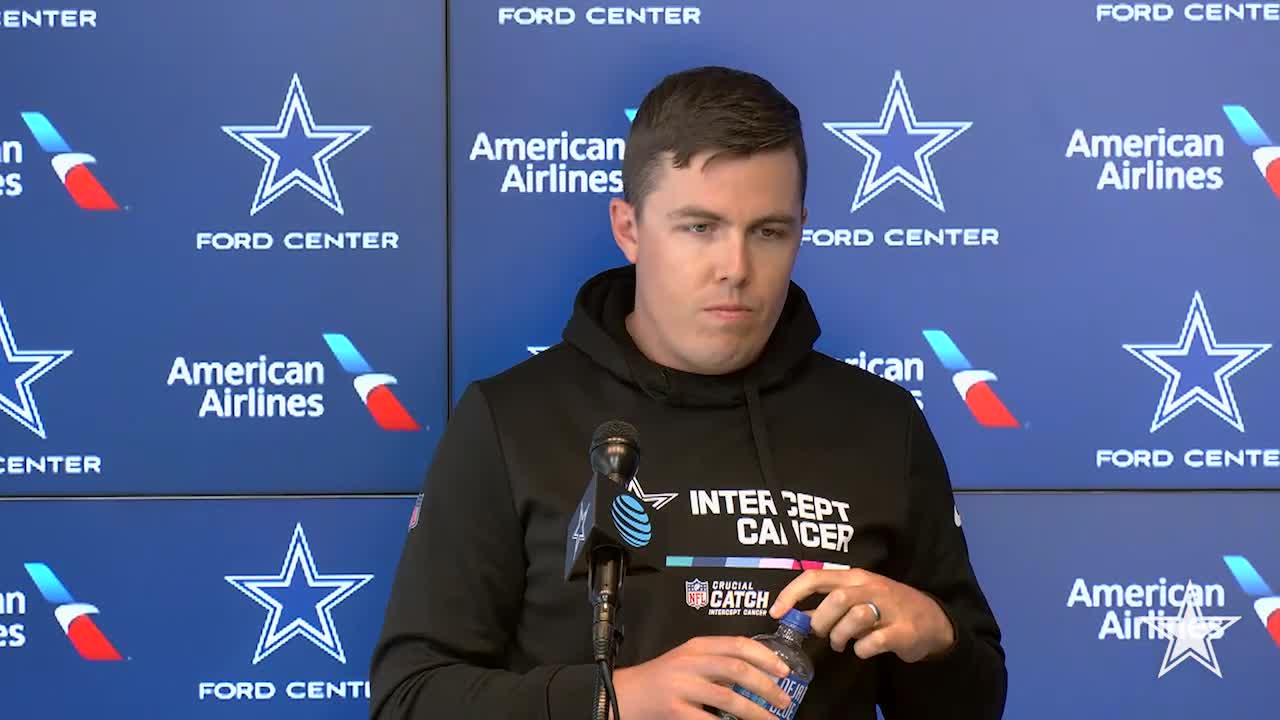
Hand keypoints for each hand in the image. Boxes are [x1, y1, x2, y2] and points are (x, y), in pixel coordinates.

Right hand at [613, 635, 793, 719]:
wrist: (623, 694)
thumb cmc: (658, 679)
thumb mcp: (686, 660)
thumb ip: (716, 662)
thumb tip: (756, 672)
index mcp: (696, 646)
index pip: (738, 644)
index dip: (765, 656)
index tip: (783, 669)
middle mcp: (690, 662)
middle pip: (738, 669)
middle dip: (767, 685)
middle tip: (783, 699)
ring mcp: (681, 686)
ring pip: (729, 697)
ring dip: (756, 712)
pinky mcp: (674, 710)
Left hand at [769, 569, 955, 662]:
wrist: (932, 619)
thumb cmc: (887, 606)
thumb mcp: (858, 596)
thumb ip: (828, 602)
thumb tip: (794, 612)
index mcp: (855, 576)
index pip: (815, 577)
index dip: (791, 594)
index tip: (775, 612)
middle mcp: (871, 587)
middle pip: (836, 599)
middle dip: (821, 621)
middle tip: (823, 634)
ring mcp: (889, 608)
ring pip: (854, 618)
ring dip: (840, 636)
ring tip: (842, 643)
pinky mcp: (903, 631)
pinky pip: (873, 642)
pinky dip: (862, 650)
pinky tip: (863, 650)